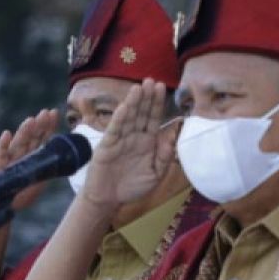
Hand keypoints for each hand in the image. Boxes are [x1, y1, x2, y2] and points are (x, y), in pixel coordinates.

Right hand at [0, 108, 59, 211]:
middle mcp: (20, 157)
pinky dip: (3, 145)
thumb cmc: (18, 196)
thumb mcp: (39, 184)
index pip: (41, 140)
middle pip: (31, 139)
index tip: (54, 113)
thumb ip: (49, 171)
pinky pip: (0, 156)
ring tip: (31, 120)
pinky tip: (6, 134)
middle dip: (38, 126)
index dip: (48, 127)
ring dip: (24, 132)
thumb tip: (68, 160)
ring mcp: (8, 162)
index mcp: (31, 159)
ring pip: (17, 144)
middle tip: (46, 112)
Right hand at [78, 79, 173, 210]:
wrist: (109, 199)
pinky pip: (114, 130)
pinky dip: (119, 119)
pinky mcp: (107, 146)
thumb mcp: (155, 175)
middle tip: (151, 80)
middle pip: (141, 113)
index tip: (161, 87)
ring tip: (138, 88)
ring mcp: (120, 139)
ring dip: (133, 103)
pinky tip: (125, 107)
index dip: (157, 103)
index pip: (153, 118)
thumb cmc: (132, 187)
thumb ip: (164, 157)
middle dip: (146, 97)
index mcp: (147, 141)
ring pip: (128, 118)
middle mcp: (134, 136)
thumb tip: (171, 136)